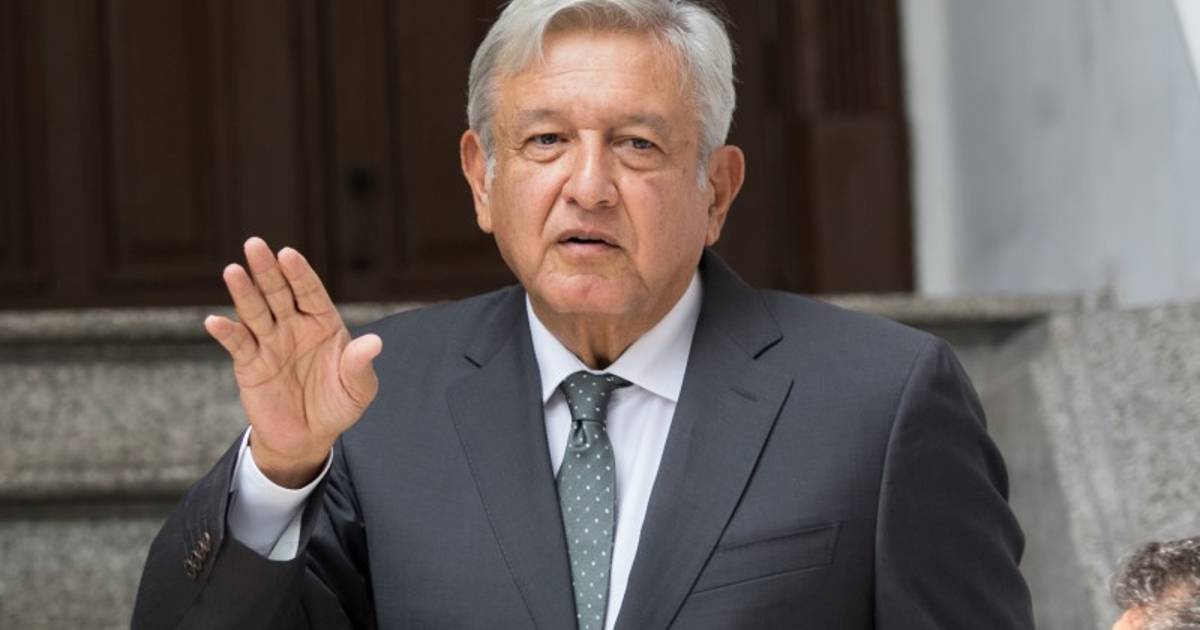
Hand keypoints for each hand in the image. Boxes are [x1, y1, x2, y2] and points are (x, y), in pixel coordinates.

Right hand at [205, 237, 381, 487]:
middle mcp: (294, 326)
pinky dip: (226, 333)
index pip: (310, 292)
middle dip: (267, 270)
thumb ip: (360, 364)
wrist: (310, 437)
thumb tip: (375, 342)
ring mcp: (270, 343)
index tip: (289, 254)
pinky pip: (237, 345)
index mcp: (323, 323)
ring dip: (243, 292)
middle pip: (279, 293)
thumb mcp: (358, 388)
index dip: (300, 273)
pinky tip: (215, 321)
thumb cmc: (338, 405)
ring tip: (233, 271)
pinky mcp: (250, 365)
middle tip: (255, 245)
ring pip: (255, 312)